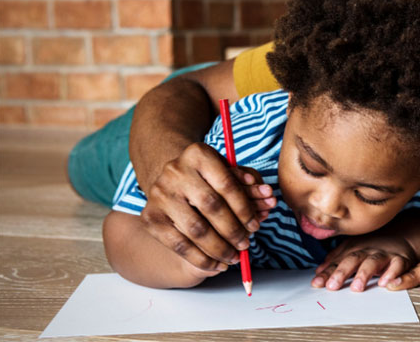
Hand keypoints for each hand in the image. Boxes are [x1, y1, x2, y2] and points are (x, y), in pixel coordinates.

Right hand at [139, 142, 277, 271]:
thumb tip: (269, 198)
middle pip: (211, 207)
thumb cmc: (209, 179)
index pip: (227, 184)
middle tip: (246, 245)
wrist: (172, 183)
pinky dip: (201, 259)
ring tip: (234, 258)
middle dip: (233, 231)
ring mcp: (159, 194)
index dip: (245, 209)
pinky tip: (216, 264)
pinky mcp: (150, 217)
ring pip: (196, 229)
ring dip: (220, 249)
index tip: (256, 225)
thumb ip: (250, 185)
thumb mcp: (229, 174)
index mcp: (198, 154)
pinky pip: (179, 245)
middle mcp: (175, 171)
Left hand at [312, 234, 418, 291]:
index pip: (337, 262)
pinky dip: (391, 274)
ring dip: (364, 274)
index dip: (326, 273)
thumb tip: (319, 272)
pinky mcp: (400, 260)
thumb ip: (336, 260)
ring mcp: (383, 255)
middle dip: (341, 272)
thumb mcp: (352, 249)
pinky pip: (396, 266)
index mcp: (353, 249)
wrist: (402, 235)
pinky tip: (385, 283)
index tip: (316, 284)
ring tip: (356, 287)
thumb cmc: (373, 246)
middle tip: (332, 286)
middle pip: (352, 260)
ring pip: (372, 262)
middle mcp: (367, 251)